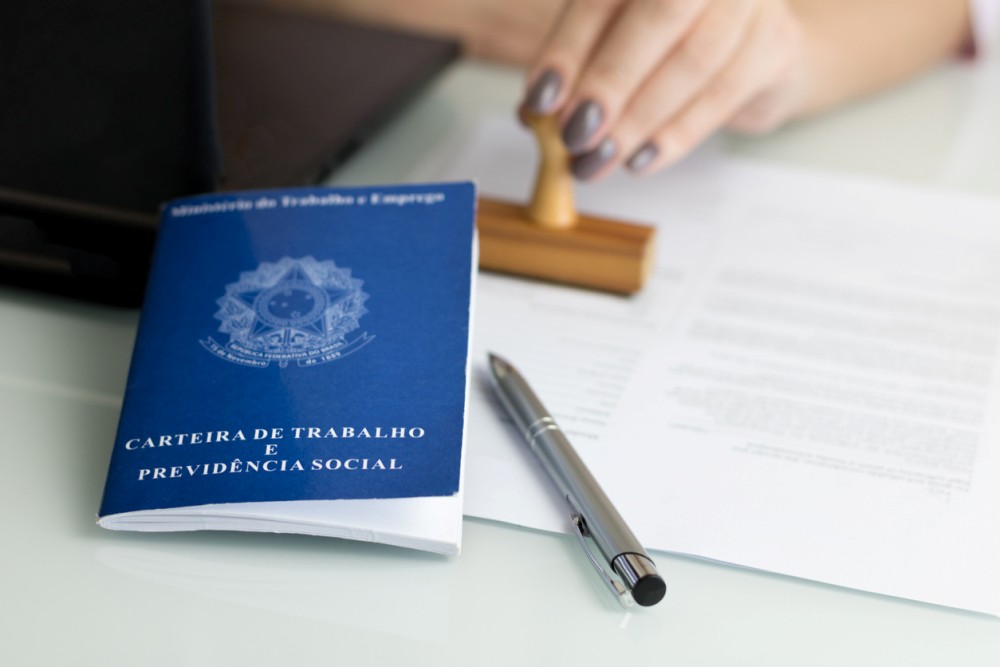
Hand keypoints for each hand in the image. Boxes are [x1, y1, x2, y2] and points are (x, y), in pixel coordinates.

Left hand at [521, 0, 809, 178]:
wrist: (753, 50)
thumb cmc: (668, 43)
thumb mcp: (614, 43)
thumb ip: (579, 67)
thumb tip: (536, 113)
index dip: (568, 48)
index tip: (540, 100)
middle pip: (659, 12)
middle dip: (610, 81)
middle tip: (574, 135)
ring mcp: (748, 0)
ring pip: (693, 59)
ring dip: (639, 119)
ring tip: (600, 160)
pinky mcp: (775, 43)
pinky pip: (723, 93)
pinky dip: (677, 134)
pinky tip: (642, 159)